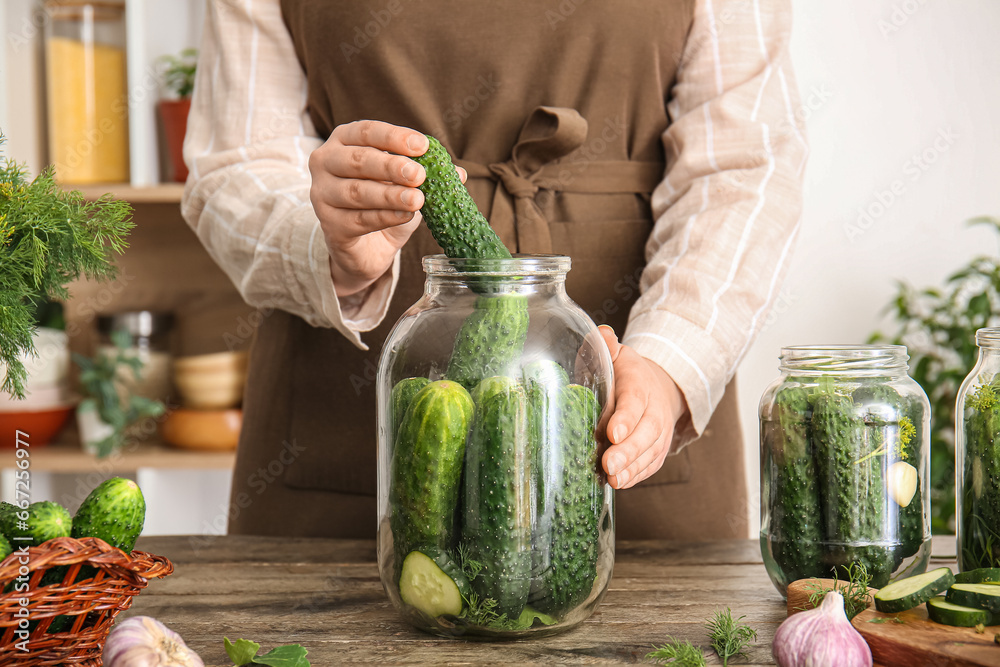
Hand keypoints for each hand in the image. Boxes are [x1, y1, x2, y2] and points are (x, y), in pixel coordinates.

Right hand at [308, 120, 464, 296]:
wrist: (366, 246)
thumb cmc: (383, 203)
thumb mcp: (406, 184)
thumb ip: (427, 173)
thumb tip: (458, 172)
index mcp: (344, 141)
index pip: (366, 131)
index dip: (394, 137)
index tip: (423, 146)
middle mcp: (325, 163)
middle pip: (359, 160)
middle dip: (391, 166)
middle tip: (419, 175)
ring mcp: (322, 194)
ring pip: (357, 192)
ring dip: (390, 195)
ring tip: (417, 200)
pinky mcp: (329, 225)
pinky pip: (358, 220)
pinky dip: (384, 217)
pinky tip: (405, 216)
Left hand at [598, 325, 687, 488]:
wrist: (657, 387)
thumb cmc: (626, 374)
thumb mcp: (617, 354)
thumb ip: (606, 345)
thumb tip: (601, 334)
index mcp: (639, 384)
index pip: (634, 401)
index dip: (625, 418)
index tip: (613, 432)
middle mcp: (654, 410)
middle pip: (646, 432)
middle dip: (628, 450)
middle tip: (609, 464)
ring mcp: (659, 432)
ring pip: (650, 452)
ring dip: (632, 468)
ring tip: (613, 480)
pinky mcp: (657, 450)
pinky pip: (650, 465)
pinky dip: (637, 476)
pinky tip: (621, 483)